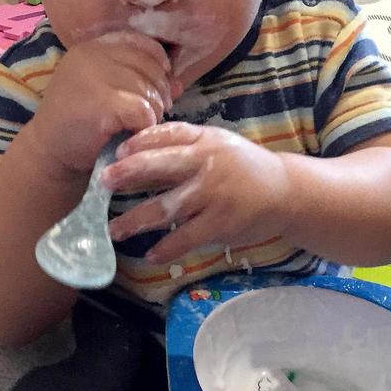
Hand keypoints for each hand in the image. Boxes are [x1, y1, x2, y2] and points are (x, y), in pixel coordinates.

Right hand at [28, 32, 180, 178]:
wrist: (49, 155)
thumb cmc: (80, 124)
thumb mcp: (109, 94)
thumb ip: (141, 82)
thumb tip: (178, 83)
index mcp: (91, 47)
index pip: (140, 43)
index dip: (158, 64)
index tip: (160, 86)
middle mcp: (90, 55)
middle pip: (148, 66)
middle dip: (159, 91)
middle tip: (153, 113)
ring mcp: (93, 77)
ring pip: (148, 89)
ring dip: (153, 111)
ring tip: (140, 125)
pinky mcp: (100, 103)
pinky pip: (142, 110)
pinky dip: (144, 125)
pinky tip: (133, 134)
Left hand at [101, 123, 290, 263]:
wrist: (286, 191)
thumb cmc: (243, 166)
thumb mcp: (217, 144)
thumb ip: (184, 144)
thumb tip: (135, 153)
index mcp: (204, 140)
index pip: (167, 135)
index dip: (140, 142)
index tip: (116, 152)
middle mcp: (207, 163)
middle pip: (162, 165)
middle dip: (129, 172)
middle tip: (103, 181)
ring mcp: (214, 194)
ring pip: (167, 206)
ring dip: (137, 219)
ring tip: (114, 229)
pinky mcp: (221, 223)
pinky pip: (187, 237)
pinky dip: (167, 248)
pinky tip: (151, 254)